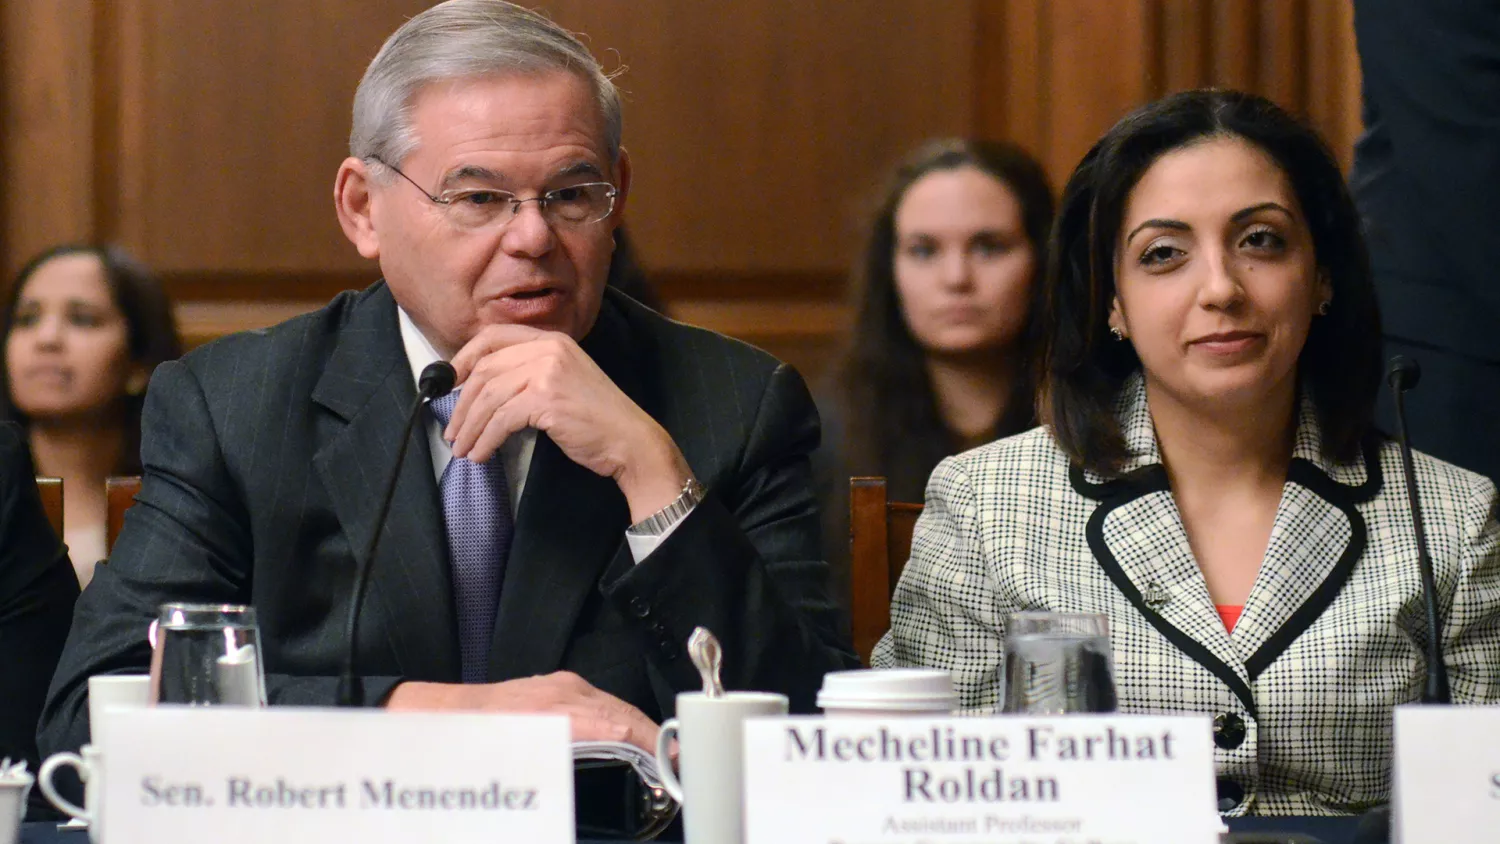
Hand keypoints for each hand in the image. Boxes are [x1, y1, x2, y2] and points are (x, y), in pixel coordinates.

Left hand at [384, 671, 659, 752]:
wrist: (442, 715)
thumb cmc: (472, 744)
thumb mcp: (516, 763)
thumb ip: (560, 765)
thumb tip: (600, 768)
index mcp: (557, 712)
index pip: (620, 727)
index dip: (651, 746)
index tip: (672, 763)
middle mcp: (564, 693)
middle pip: (625, 715)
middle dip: (655, 740)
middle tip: (679, 765)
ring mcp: (563, 686)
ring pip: (616, 707)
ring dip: (640, 730)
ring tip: (662, 755)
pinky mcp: (559, 685)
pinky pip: (601, 701)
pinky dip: (620, 720)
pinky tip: (627, 738)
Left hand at [447, 324, 692, 520]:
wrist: (630, 440)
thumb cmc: (597, 419)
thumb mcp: (563, 381)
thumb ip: (530, 374)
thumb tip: (482, 388)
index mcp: (552, 340)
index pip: (493, 336)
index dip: (464, 358)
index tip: (449, 382)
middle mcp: (549, 348)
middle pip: (486, 370)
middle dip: (462, 404)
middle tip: (453, 431)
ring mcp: (548, 371)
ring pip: (489, 397)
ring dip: (471, 427)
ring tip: (464, 449)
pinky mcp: (547, 399)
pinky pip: (501, 419)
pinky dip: (486, 439)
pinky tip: (482, 453)